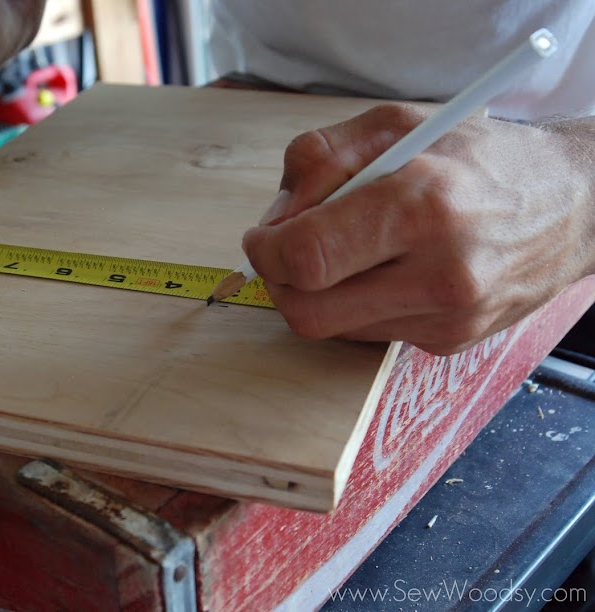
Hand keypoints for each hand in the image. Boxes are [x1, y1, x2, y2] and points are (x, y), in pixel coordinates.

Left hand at [242, 104, 594, 354]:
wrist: (574, 205)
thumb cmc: (479, 156)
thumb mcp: (397, 124)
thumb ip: (320, 158)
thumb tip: (275, 217)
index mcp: (423, 204)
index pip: (308, 256)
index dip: (266, 251)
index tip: (262, 237)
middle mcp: (439, 272)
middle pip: (307, 311)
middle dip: (278, 282)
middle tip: (283, 252)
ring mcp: (447, 317)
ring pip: (331, 328)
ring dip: (315, 292)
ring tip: (344, 249)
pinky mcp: (449, 343)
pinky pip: (367, 332)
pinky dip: (353, 303)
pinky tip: (382, 269)